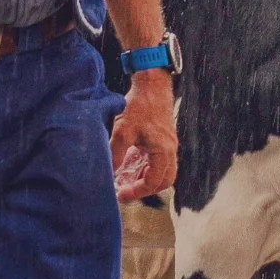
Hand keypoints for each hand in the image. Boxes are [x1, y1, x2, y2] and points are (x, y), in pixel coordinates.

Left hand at [111, 70, 176, 203]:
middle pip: (164, 181)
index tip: (121, 194)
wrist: (151, 84)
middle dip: (145, 189)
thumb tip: (109, 174)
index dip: (137, 192)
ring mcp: (168, 145)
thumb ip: (116, 155)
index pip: (154, 182)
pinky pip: (158, 160)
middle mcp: (170, 150)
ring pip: (162, 172)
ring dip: (146, 179)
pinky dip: (146, 167)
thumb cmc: (139, 106)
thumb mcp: (122, 132)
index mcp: (163, 151)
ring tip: (126, 180)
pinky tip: (130, 165)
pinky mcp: (164, 139)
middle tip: (126, 191)